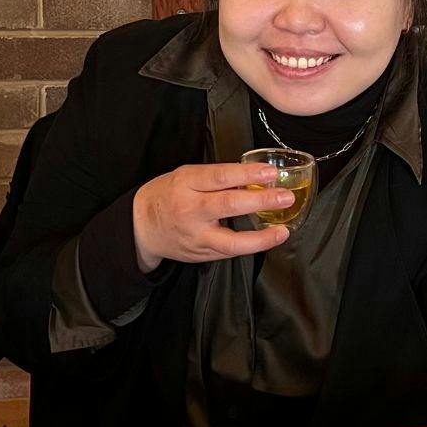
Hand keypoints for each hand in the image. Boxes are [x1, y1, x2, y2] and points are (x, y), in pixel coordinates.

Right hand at [131, 162, 291, 272]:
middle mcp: (190, 210)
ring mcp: (196, 236)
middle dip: (261, 201)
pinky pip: (229, 251)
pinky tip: (267, 239)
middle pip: (229, 205)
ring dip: (261, 237)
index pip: (220, 176)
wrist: (141, 226)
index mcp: (186, 183)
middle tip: (285, 197)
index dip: (247, 174)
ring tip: (282, 231)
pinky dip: (251, 245)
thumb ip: (216, 178)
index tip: (269, 173)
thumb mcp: (186, 177)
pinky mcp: (201, 254)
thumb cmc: (167, 195)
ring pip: (231, 241)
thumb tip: (251, 179)